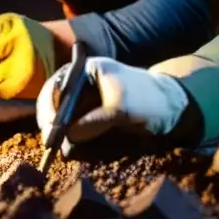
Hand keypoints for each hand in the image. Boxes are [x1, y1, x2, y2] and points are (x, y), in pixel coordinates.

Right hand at [35, 57, 189, 156]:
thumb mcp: (121, 108)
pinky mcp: (90, 121)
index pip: (57, 84)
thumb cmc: (147, 98)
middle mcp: (81, 85)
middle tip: (53, 145)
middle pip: (54, 105)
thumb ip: (94, 121)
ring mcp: (85, 104)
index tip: (49, 127)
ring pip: (63, 123)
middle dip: (53, 125)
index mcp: (86, 70)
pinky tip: (83, 149)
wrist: (170, 109)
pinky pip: (75, 134)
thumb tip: (68, 137)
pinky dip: (76, 144)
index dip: (48, 106)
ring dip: (65, 137)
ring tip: (73, 147)